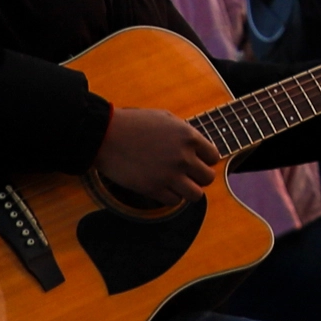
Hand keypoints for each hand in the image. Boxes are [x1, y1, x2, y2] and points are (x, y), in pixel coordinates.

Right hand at [98, 105, 218, 202]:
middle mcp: (183, 157)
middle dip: (199, 177)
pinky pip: (174, 201)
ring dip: (188, 191)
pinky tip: (163, 188)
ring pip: (196, 195)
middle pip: (208, 178)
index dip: (205, 160)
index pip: (214, 157)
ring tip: (178, 184)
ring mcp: (169, 175)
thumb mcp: (166, 118)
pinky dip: (171, 197)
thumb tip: (197, 146)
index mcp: (189, 137)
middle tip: (187, 174)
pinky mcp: (153, 189)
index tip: (196, 161)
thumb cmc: (134, 123)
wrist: (106, 135)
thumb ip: (185, 132)